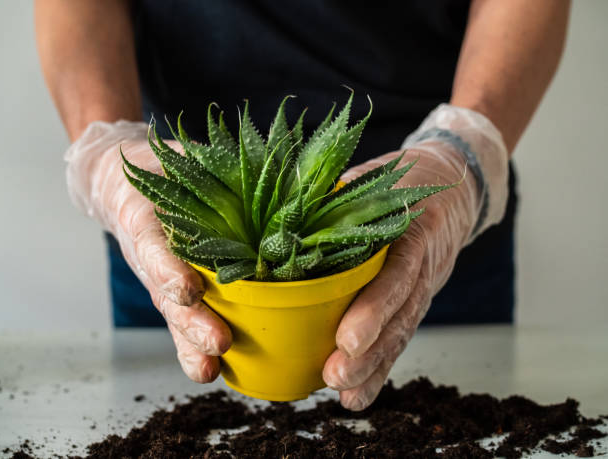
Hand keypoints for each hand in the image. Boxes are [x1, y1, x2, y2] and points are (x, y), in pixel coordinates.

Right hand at [65, 121, 231, 381]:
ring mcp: (160, 276)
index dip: (170, 271)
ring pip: (174, 316)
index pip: (154, 247)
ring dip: (193, 343)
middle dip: (193, 322)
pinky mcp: (174, 285)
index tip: (188, 291)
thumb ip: (207, 165)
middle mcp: (152, 256)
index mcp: (146, 220)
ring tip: (212, 369)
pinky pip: (184, 316)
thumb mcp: (177, 160)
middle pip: (167, 296)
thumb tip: (276, 165)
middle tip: (218, 343)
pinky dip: (197, 343)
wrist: (122, 180)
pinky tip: (219, 368)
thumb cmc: (158, 170)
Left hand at [322, 104, 509, 409]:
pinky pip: (400, 334)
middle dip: (370, 352)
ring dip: (373, 367)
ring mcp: (423, 284)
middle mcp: (423, 263)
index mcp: (414, 228)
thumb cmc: (408, 176)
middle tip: (335, 376)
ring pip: (402, 332)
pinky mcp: (416, 297)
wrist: (454, 184)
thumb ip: (341, 190)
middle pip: (401, 314)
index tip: (347, 338)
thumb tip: (288, 205)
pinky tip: (356, 395)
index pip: (398, 273)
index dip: (375, 308)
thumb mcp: (378, 172)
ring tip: (342, 393)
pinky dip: (380, 367)